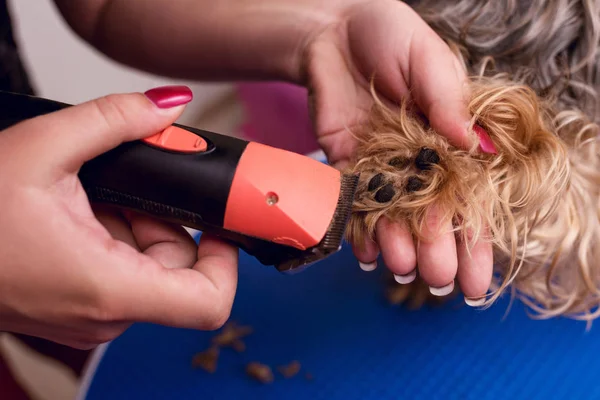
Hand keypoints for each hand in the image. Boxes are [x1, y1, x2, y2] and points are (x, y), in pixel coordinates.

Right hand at [0, 86, 237, 348]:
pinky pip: (124, 272)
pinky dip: (116, 237)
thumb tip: (168, 106)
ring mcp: (92, 316)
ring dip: (137, 225)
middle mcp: (106, 314)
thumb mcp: (41, 148)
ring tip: (92, 196)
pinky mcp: (79, 308)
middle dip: (165, 220)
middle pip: (181, 269)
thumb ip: (115, 119)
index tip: (216, 220)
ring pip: (151, 268)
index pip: (210, 301)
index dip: (227, 258)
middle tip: (130, 184)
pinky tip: (82, 212)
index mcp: (109, 288)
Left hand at [303, 0, 492, 301]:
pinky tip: (366, 254)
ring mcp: (382, 167)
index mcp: (450, 141)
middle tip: (441, 280)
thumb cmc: (391, 37)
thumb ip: (447, 100)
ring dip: (398, 246)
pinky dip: (359, 230)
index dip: (476, 241)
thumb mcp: (429, 60)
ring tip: (402, 268)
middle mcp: (418, 162)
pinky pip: (354, 204)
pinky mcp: (348, 165)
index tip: (478, 280)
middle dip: (438, 252)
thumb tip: (473, 146)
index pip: (471, 199)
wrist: (335, 33)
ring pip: (393, 218)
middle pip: (432, 218)